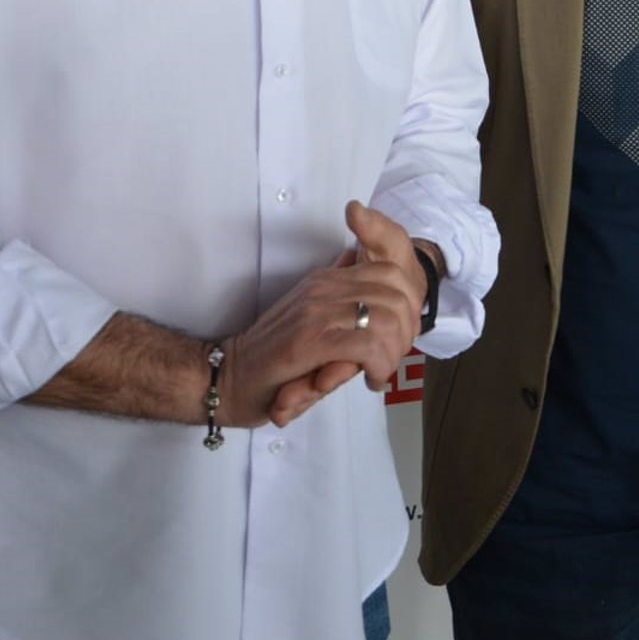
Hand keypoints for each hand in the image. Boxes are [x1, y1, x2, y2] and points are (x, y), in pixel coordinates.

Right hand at [222, 201, 423, 428]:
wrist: (229, 376)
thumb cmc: (273, 354)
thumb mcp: (308, 313)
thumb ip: (334, 291)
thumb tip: (356, 260)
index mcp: (327, 280)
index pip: (390, 270)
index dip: (409, 304)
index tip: (400, 336)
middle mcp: (324, 289)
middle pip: (397, 292)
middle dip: (407, 331)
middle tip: (392, 358)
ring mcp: (317, 312)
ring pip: (386, 318)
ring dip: (394, 351)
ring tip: (380, 372)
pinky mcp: (311, 342)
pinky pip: (367, 344)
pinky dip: (379, 365)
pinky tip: (370, 379)